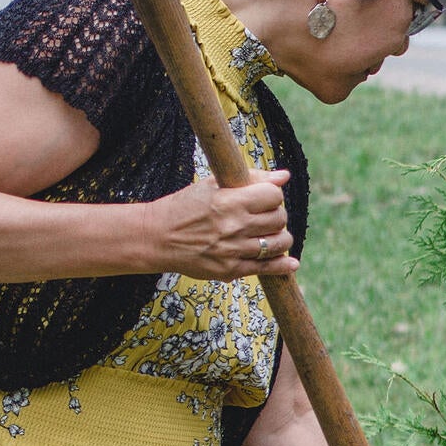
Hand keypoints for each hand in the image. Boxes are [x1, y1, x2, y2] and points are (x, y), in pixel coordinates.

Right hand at [148, 168, 294, 279]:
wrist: (156, 237)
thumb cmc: (184, 207)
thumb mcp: (210, 185)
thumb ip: (250, 179)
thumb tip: (284, 176)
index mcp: (229, 201)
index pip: (273, 195)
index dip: (272, 195)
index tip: (264, 198)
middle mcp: (234, 226)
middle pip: (279, 219)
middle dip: (276, 215)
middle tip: (264, 216)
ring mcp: (234, 250)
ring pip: (279, 243)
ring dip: (280, 238)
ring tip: (269, 235)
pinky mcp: (231, 269)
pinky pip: (268, 268)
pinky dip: (283, 265)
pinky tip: (290, 263)